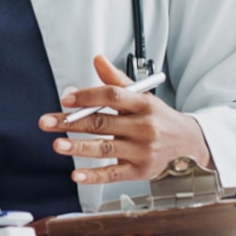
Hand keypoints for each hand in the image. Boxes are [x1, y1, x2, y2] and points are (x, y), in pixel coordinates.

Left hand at [39, 54, 210, 184]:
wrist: (187, 140)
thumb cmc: (158, 117)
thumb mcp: (142, 96)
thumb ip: (117, 80)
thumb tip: (98, 59)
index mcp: (143, 104)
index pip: (113, 96)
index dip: (88, 96)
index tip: (66, 98)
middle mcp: (143, 127)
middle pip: (103, 123)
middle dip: (72, 123)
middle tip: (47, 122)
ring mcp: (142, 151)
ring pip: (106, 148)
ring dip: (79, 147)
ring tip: (58, 145)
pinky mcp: (139, 171)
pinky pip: (113, 174)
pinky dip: (94, 176)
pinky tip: (77, 174)